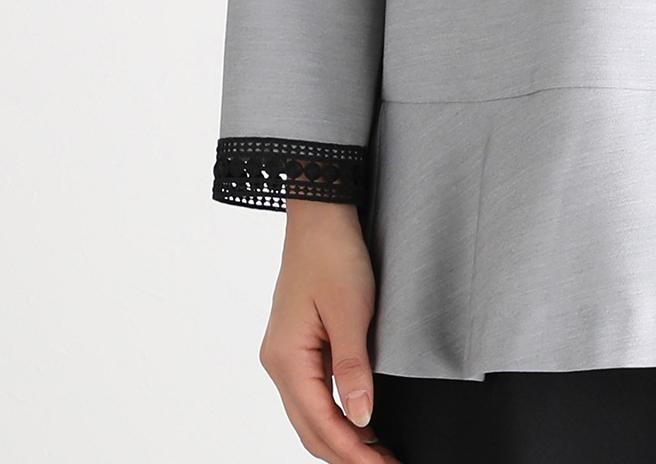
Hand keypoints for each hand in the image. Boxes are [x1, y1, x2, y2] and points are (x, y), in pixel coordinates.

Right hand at [257, 199, 400, 462]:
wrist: (320, 215)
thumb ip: (354, 367)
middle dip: (347, 454)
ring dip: (341, 438)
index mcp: (286, 359)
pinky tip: (359, 421)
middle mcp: (278, 363)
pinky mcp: (297, 345)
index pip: (320, 423)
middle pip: (310, 428)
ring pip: (310, 415)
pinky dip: (334, 415)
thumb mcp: (351, 310)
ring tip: (377, 453)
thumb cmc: (333, 253)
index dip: (352, 452)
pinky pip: (312, 394)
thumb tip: (362, 417)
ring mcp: (285, 355)